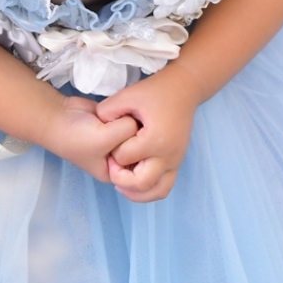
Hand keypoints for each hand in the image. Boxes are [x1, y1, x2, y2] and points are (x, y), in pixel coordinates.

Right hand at [44, 94, 139, 182]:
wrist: (57, 116)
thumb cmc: (77, 136)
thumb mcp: (106, 138)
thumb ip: (129, 130)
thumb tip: (139, 119)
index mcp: (116, 173)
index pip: (142, 165)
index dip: (142, 150)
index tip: (137, 139)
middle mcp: (119, 158)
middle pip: (141, 147)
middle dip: (134, 135)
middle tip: (125, 126)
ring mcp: (116, 140)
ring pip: (135, 131)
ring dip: (128, 121)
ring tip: (119, 117)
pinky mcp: (114, 123)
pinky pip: (128, 118)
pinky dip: (124, 113)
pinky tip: (119, 109)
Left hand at [96, 65, 198, 203]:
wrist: (184, 89)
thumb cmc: (156, 91)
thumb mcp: (127, 95)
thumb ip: (108, 111)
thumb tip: (97, 125)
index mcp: (155, 139)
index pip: (124, 158)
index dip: (112, 151)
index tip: (111, 139)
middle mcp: (168, 156)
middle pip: (140, 182)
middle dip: (121, 177)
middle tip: (112, 164)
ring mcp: (175, 161)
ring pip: (156, 192)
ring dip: (136, 192)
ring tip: (121, 183)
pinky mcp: (177, 163)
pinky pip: (164, 187)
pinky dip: (149, 190)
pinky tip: (134, 181)